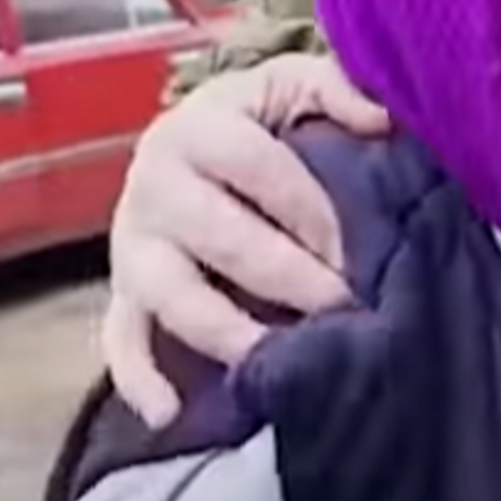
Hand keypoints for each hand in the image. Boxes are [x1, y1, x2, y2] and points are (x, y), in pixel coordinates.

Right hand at [102, 53, 391, 426]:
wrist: (188, 147)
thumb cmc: (257, 122)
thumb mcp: (291, 86)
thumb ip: (336, 88)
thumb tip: (379, 117)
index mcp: (196, 129)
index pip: (261, 170)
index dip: (316, 212)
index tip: (364, 249)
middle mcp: (153, 186)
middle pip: (224, 239)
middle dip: (292, 278)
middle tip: (348, 308)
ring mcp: (133, 246)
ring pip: (174, 298)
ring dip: (230, 333)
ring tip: (283, 359)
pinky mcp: (123, 294)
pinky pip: (121, 341)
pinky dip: (138, 380)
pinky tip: (169, 414)